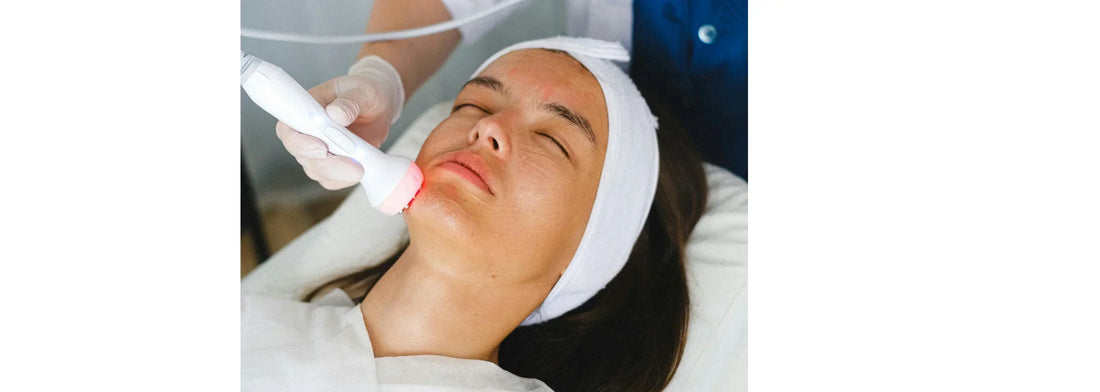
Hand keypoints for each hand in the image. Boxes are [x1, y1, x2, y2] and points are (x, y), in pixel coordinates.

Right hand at [275, 56, 404, 189]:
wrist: (379, 106)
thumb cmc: (363, 93)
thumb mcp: (361, 91)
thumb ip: (349, 101)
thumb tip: (336, 114)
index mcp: (305, 111)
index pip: (287, 130)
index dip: (298, 142)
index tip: (321, 147)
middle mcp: (307, 134)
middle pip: (302, 156)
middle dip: (326, 164)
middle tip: (352, 164)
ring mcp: (319, 151)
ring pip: (317, 171)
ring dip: (338, 173)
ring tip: (362, 167)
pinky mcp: (333, 165)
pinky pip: (332, 180)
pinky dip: (346, 179)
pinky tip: (362, 170)